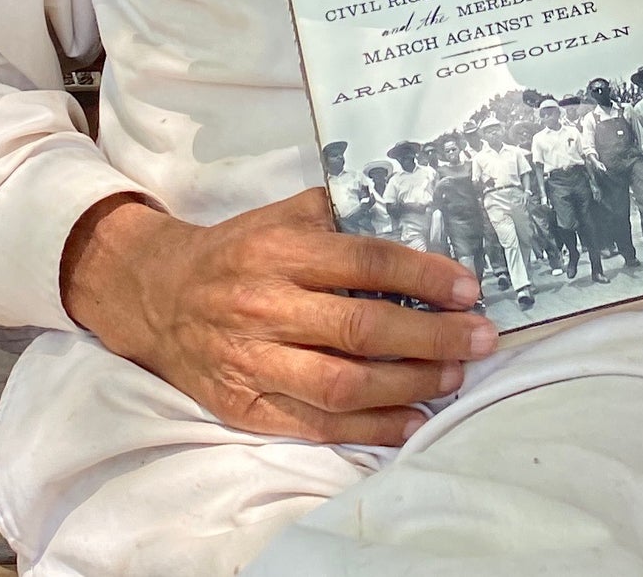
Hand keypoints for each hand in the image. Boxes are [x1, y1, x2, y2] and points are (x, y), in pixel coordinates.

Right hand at [61, 190, 496, 446]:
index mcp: (281, 250)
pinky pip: (317, 425)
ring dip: (410, 384)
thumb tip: (415, 212)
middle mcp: (267, 306)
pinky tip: (413, 420)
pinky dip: (371, 429)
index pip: (365, 262)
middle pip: (362, 329)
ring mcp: (255, 361)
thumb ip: (341, 214)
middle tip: (481, 337)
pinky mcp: (247, 406)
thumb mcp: (284, 214)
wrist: (160, 295)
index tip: (467, 288)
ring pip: (344, 384)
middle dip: (432, 336)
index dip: (422, 275)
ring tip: (455, 376)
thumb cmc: (240, 250)